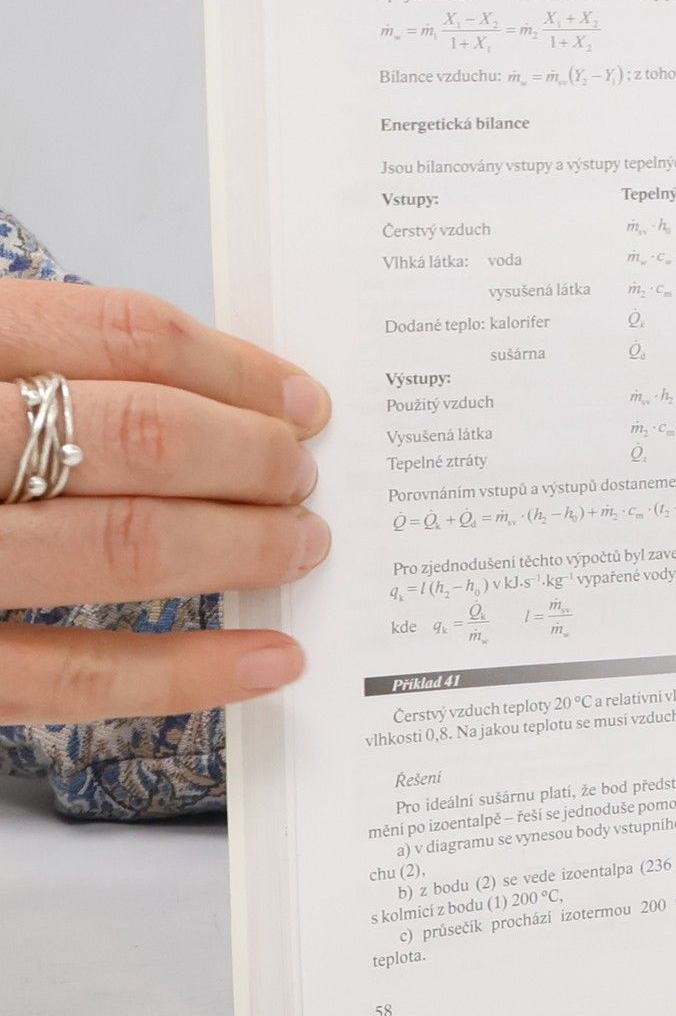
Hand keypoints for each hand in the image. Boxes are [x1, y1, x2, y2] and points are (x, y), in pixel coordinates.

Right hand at [0, 283, 328, 723]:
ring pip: (119, 545)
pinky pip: (71, 679)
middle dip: (251, 457)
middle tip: (305, 474)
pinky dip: (187, 672)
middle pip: (135, 434)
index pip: (114, 335)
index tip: (301, 398)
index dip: (234, 366)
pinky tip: (267, 663)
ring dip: (241, 546)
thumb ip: (31, 365)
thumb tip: (203, 393)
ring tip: (301, 545)